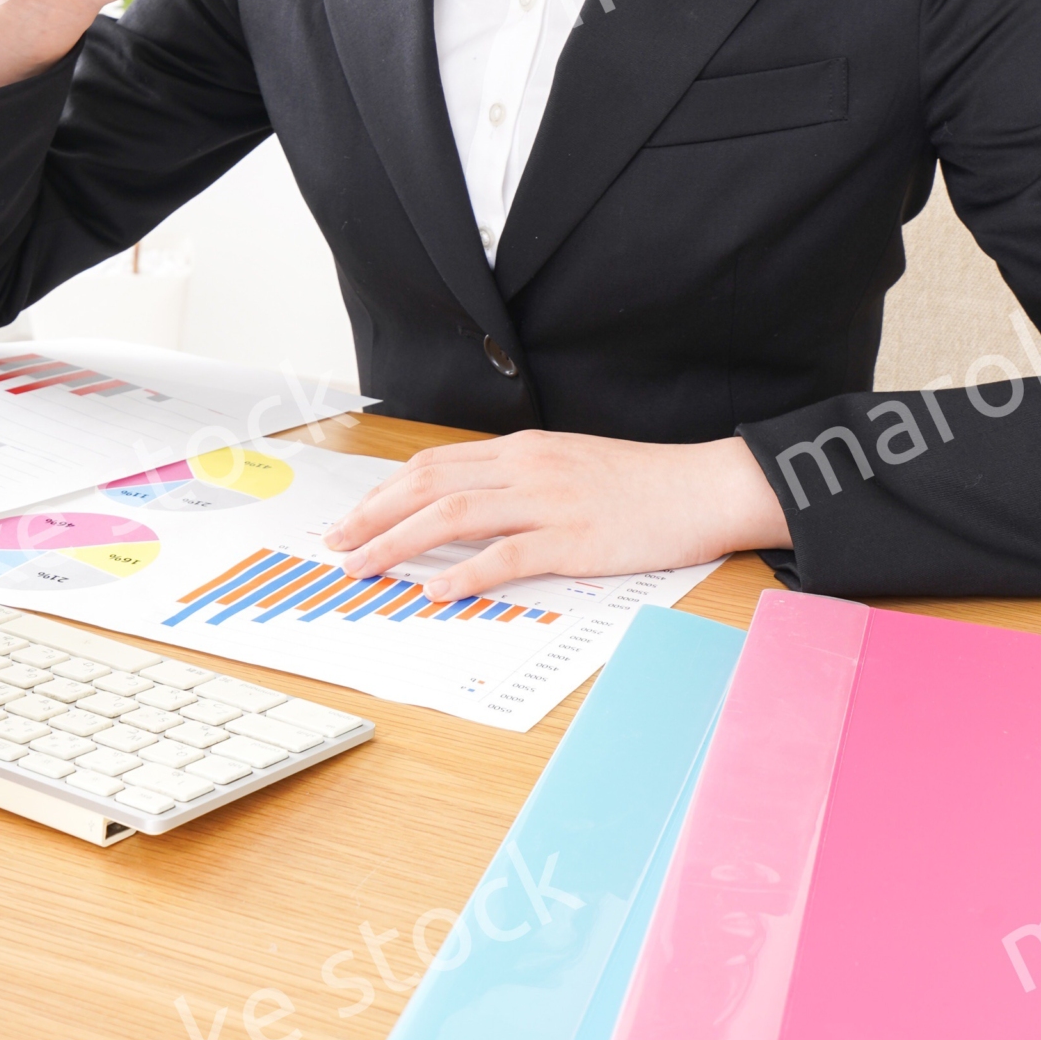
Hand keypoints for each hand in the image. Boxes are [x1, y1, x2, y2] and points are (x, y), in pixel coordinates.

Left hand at [322, 429, 788, 599]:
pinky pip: (507, 555)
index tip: (354, 519)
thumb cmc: (641, 484)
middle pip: (428, 483)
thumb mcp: (569, 466)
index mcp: (523, 450)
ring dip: (399, 542)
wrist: (704, 487)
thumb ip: (519, 482)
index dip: (384, 493)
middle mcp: (527, 467)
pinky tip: (435, 589)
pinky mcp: (575, 540)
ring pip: (453, 514)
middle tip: (337, 545)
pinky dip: (464, 572)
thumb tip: (465, 508)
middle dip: (373, 515)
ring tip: (365, 567)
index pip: (434, 465)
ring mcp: (549, 501)